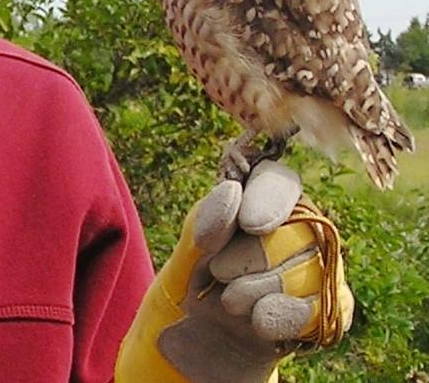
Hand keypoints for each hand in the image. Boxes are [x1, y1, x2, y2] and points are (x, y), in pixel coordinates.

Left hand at [115, 160, 352, 382]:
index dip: (270, 199)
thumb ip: (206, 221)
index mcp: (260, 198)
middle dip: (252, 259)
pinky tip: (260, 322)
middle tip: (219, 274)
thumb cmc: (194, 280)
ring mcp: (320, 265)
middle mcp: (298, 225)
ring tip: (230, 301)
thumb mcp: (189, 250)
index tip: (250, 225)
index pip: (279, 181)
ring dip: (262, 290)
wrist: (203, 338)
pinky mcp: (330, 308)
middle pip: (298, 230)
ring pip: (314, 270)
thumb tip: (232, 191)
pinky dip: (288, 317)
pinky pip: (327, 310)